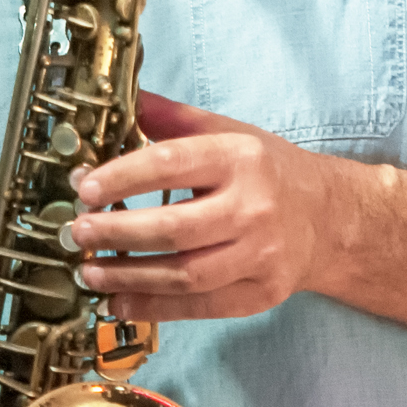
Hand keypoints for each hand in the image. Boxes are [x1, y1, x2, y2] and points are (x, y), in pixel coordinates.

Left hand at [67, 90, 342, 322]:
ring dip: (129, 276)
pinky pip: (200, 307)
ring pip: (185, 275)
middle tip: (77, 232)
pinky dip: (154, 308)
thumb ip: (172, 118)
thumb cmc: (267, 170)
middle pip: (175, 228)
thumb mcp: (227, 132)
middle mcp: (253, 207)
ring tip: (89, 271)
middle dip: (117, 232)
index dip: (122, 177)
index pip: (170, 165)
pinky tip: (118, 302)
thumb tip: (119, 97)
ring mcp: (261, 256)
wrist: (328, 218)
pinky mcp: (261, 294)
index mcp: (240, 158)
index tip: (85, 188)